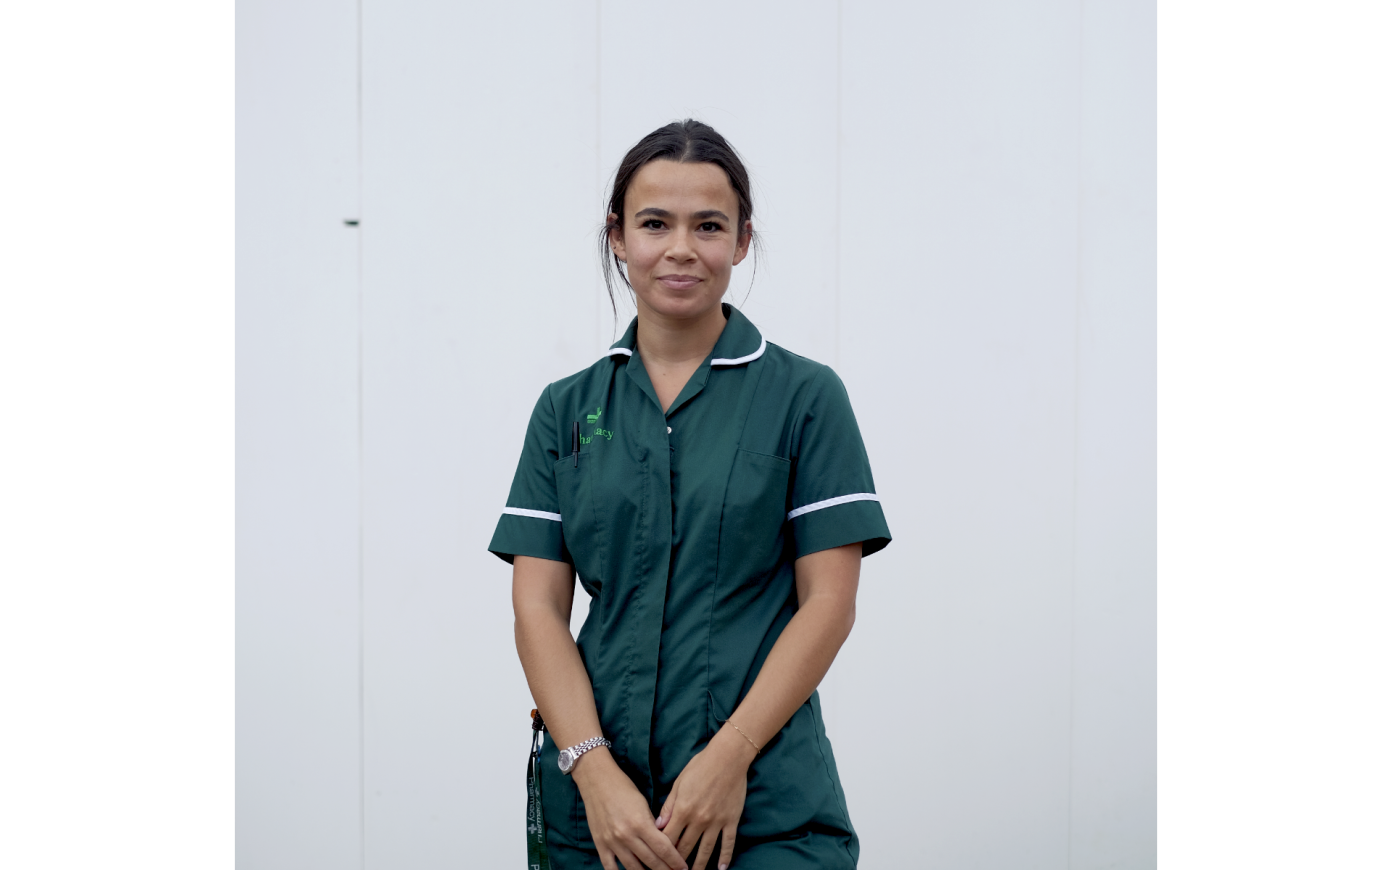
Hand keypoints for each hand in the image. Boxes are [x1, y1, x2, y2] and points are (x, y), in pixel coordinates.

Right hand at [573, 749, 687, 869]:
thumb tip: (664, 842)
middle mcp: (627, 835)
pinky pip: (610, 868)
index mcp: (641, 823)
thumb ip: (653, 824)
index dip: (675, 861)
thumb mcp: (643, 804)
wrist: (597, 781)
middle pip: (651, 861)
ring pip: (633, 868)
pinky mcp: (600, 844)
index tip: (683, 868)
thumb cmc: (623, 788)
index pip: (663, 848)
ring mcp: (612, 842)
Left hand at [655, 725, 755, 869]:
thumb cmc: (700, 766)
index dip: (662, 851)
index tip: (658, 859)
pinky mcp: (731, 820)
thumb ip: (669, 807)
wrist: (727, 758)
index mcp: (683, 809)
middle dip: (678, 862)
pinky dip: (725, 857)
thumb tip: (658, 826)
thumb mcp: (678, 783)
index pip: (669, 837)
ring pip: (706, 850)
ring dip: (699, 866)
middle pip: (686, 847)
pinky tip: (721, 868)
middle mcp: (699, 819)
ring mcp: (716, 821)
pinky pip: (728, 843)